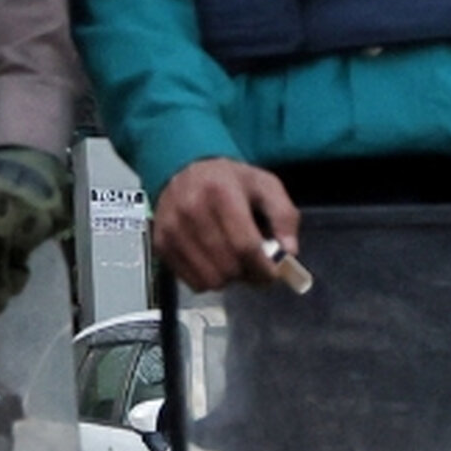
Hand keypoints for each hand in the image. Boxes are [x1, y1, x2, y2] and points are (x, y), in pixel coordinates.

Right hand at [153, 156, 302, 293]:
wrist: (185, 168)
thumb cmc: (230, 181)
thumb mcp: (266, 186)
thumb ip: (285, 217)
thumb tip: (289, 253)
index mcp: (220, 192)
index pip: (245, 246)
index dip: (264, 268)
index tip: (273, 273)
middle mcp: (191, 209)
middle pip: (229, 267)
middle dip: (248, 274)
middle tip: (253, 265)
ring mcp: (172, 228)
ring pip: (211, 280)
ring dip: (229, 278)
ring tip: (232, 261)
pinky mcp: (161, 243)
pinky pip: (193, 282)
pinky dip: (209, 279)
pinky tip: (213, 260)